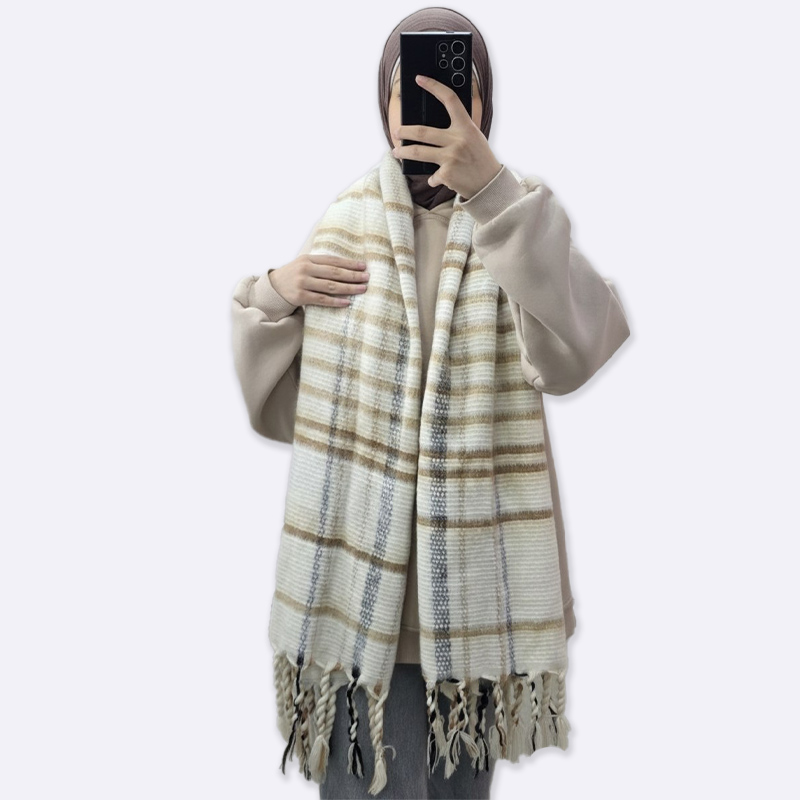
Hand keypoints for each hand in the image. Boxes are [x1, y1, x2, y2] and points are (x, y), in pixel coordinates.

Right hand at [269, 255, 369, 307]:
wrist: (273, 289)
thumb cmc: (294, 276)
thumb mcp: (304, 264)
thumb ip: (320, 264)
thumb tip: (346, 266)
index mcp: (308, 259)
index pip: (333, 260)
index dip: (349, 263)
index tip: (363, 266)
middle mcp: (305, 269)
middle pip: (334, 272)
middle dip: (352, 275)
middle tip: (367, 277)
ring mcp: (303, 283)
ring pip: (330, 286)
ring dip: (349, 288)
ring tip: (362, 289)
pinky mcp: (301, 297)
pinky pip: (322, 300)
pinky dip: (336, 301)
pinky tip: (347, 302)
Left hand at [392, 74, 501, 199]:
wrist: (490, 184)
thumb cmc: (480, 159)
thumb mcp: (474, 138)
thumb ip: (457, 130)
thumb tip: (430, 129)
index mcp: (466, 126)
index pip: (449, 99)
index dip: (433, 86)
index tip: (420, 79)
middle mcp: (458, 140)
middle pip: (422, 131)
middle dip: (404, 131)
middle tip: (396, 132)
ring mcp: (451, 157)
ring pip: (418, 152)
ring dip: (403, 152)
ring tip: (396, 152)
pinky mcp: (446, 174)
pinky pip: (431, 175)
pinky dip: (432, 178)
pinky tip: (436, 179)